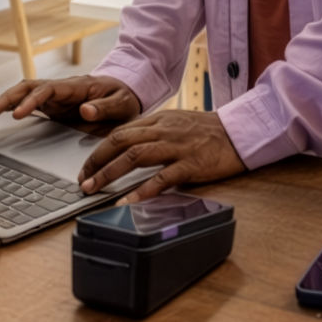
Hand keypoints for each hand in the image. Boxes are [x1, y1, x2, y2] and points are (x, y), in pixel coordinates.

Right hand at [0, 75, 141, 123]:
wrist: (127, 93)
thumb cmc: (125, 98)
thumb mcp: (122, 104)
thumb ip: (105, 107)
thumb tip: (85, 110)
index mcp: (77, 87)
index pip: (48, 89)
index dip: (31, 100)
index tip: (18, 115)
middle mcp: (61, 89)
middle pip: (29, 87)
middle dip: (7, 98)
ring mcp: (56, 97)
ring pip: (25, 93)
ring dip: (5, 101)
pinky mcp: (53, 107)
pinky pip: (29, 103)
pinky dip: (13, 107)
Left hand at [78, 109, 244, 202]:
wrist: (239, 132)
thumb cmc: (207, 131)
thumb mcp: (176, 124)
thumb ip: (153, 133)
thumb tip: (127, 148)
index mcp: (158, 120)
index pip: (120, 132)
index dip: (99, 150)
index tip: (86, 168)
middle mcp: (164, 130)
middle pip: (121, 141)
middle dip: (97, 161)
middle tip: (83, 181)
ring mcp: (177, 146)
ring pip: (135, 156)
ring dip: (111, 173)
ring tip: (95, 189)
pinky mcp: (191, 163)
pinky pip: (163, 177)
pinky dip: (143, 190)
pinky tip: (129, 201)